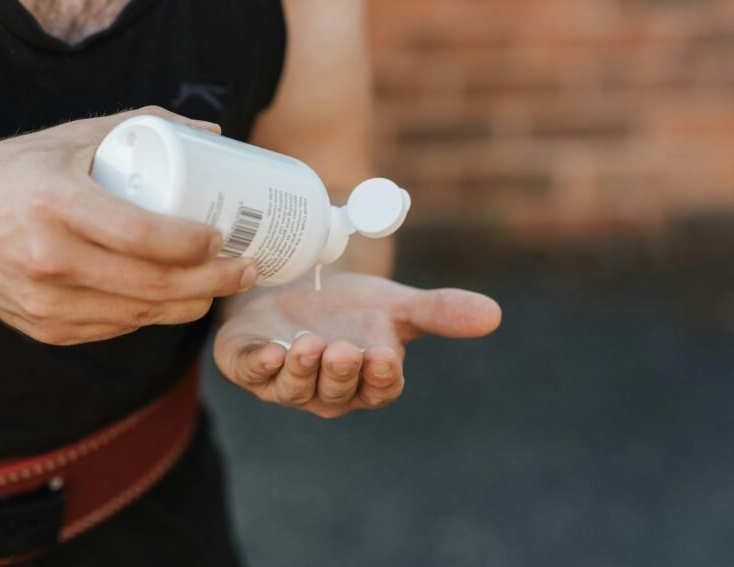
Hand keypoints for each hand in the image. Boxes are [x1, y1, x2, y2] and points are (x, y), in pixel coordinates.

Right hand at [0, 106, 257, 344]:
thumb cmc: (15, 174)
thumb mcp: (70, 138)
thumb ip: (141, 127)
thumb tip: (214, 134)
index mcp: (55, 204)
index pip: (141, 235)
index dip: (192, 243)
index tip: (224, 236)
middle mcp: (49, 260)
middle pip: (153, 284)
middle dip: (214, 281)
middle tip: (246, 268)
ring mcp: (47, 303)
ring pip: (143, 314)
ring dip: (194, 304)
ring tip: (224, 284)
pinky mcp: (49, 329)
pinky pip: (119, 327)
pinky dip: (156, 315)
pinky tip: (177, 299)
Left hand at [214, 272, 500, 417]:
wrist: (295, 288)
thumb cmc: (348, 307)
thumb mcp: (394, 304)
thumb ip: (438, 312)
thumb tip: (493, 314)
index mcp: (365, 380)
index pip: (379, 389)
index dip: (381, 378)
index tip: (384, 359)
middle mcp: (326, 390)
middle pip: (336, 393)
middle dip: (340, 374)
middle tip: (344, 350)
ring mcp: (284, 381)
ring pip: (294, 388)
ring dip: (301, 370)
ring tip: (309, 345)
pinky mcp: (248, 365)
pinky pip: (252, 374)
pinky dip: (258, 366)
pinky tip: (268, 351)